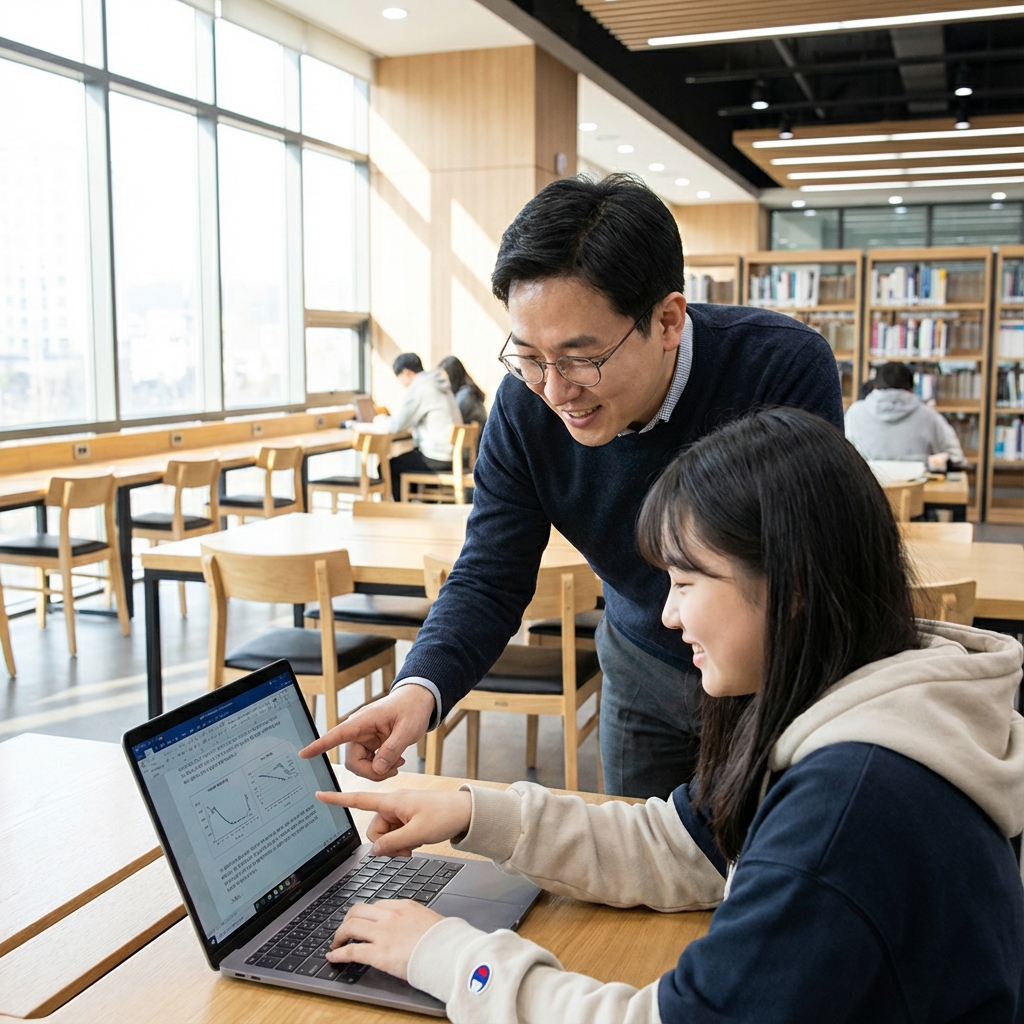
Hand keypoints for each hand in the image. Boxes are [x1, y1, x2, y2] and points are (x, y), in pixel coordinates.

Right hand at [299, 685, 434, 779]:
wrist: (419, 700)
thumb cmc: (412, 708)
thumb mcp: (407, 730)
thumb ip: (392, 749)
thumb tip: (377, 768)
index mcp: (363, 721)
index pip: (336, 735)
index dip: (319, 745)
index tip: (303, 754)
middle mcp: (359, 730)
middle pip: (353, 761)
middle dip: (371, 772)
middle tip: (392, 770)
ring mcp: (365, 738)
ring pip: (361, 765)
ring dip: (378, 771)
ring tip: (398, 764)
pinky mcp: (371, 744)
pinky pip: (370, 763)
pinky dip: (382, 767)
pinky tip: (396, 762)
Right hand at [316, 789, 471, 855]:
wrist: (466, 812)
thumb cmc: (445, 816)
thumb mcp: (417, 834)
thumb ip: (392, 843)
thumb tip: (374, 850)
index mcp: (392, 801)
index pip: (359, 799)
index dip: (338, 799)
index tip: (320, 794)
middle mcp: (394, 805)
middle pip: (374, 829)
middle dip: (385, 844)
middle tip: (406, 850)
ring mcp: (402, 812)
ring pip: (386, 835)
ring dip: (396, 845)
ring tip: (415, 845)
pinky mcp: (409, 818)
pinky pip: (397, 834)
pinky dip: (404, 842)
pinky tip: (418, 842)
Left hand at [328, 900, 441, 979]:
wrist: (449, 953)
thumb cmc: (445, 940)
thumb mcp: (430, 921)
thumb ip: (416, 920)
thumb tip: (416, 928)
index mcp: (404, 906)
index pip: (377, 905)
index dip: (365, 914)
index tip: (362, 920)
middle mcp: (390, 916)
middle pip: (358, 910)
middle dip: (347, 919)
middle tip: (345, 929)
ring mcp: (383, 933)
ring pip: (350, 926)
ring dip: (340, 935)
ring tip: (336, 943)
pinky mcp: (378, 953)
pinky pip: (351, 950)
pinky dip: (338, 953)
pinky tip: (333, 956)